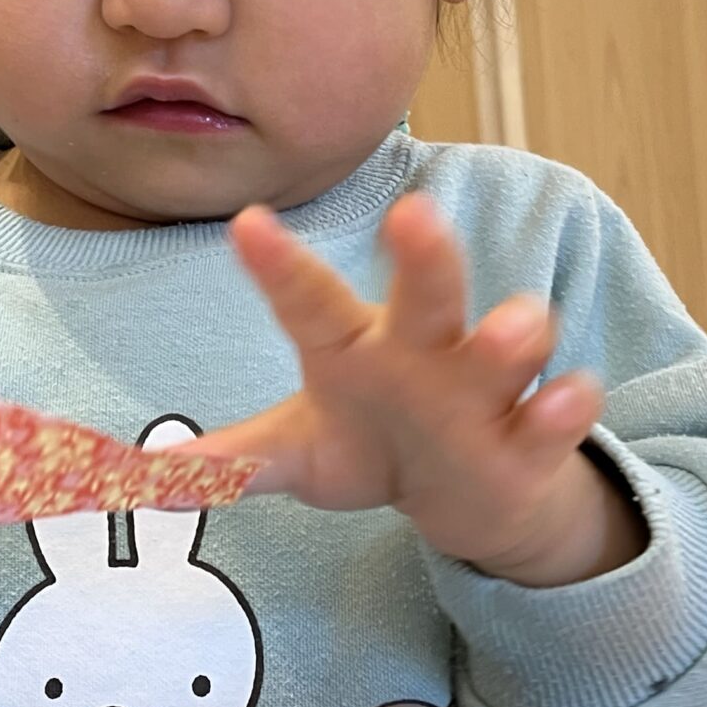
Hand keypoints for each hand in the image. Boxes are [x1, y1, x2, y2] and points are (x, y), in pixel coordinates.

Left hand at [197, 194, 646, 587]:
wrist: (466, 491)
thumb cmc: (371, 443)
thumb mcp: (295, 454)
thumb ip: (231, 462)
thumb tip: (141, 479)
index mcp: (355, 344)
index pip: (310, 300)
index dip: (278, 267)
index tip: (245, 226)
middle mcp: (425, 347)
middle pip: (428, 290)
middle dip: (426, 255)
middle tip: (414, 215)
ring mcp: (487, 387)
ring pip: (508, 344)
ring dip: (513, 334)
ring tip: (512, 328)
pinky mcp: (534, 435)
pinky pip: (557, 414)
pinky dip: (565, 407)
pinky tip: (565, 399)